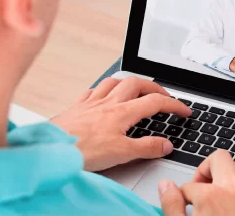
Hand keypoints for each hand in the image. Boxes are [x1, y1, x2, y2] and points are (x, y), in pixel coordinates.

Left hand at [50, 77, 190, 171]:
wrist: (50, 150)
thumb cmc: (81, 151)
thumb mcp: (121, 153)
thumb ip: (146, 147)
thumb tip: (166, 144)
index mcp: (122, 112)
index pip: (155, 102)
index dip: (174, 104)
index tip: (184, 110)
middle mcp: (108, 102)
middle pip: (136, 83)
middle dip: (154, 86)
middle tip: (163, 95)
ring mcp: (91, 102)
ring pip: (114, 82)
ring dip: (129, 82)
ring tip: (136, 88)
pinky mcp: (76, 107)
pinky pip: (93, 90)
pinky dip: (103, 89)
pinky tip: (103, 95)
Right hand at [158, 150, 234, 215]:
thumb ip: (172, 206)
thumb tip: (165, 186)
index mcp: (210, 197)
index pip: (189, 185)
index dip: (183, 194)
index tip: (183, 204)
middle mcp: (233, 191)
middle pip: (219, 158)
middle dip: (207, 168)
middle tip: (202, 186)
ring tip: (226, 184)